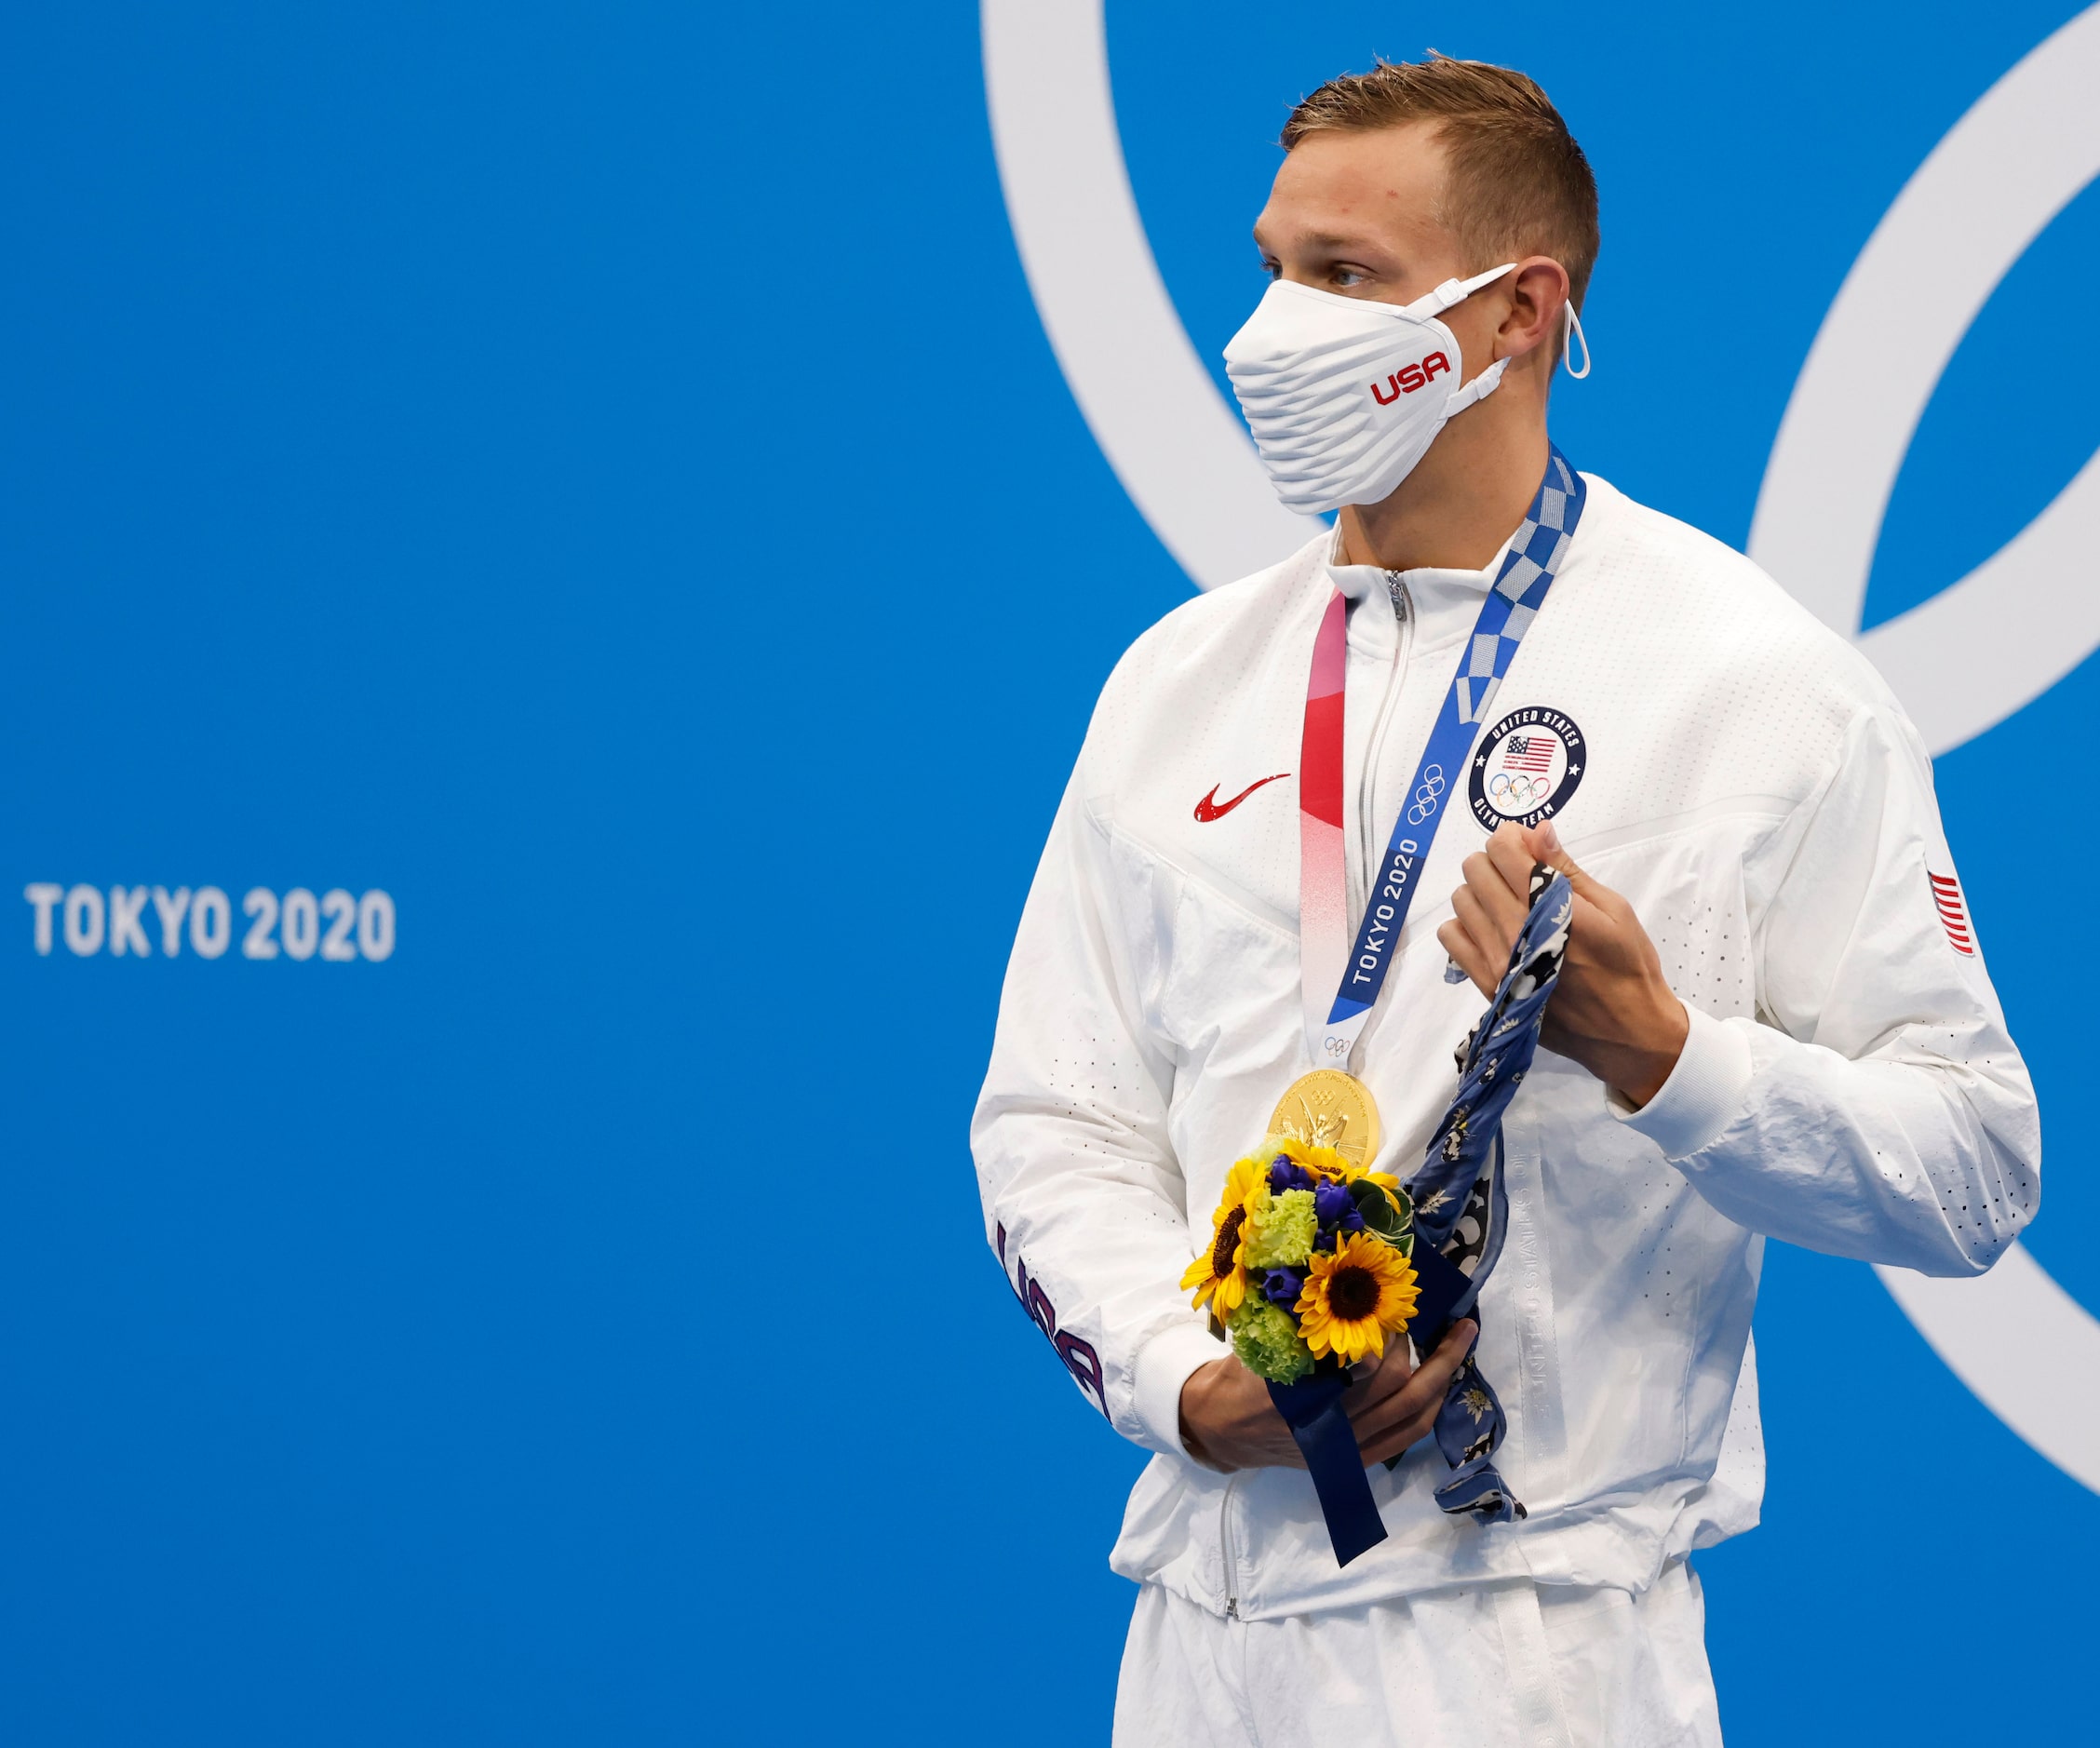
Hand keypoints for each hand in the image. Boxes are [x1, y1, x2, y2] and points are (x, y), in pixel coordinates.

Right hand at [1177, 1319, 1477, 1471]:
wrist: (1223, 1429)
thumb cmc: (1240, 1377)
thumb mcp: (1260, 1343)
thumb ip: (1296, 1325)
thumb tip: (1335, 1281)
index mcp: (1303, 1395)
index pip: (1361, 1367)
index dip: (1385, 1335)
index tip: (1391, 1301)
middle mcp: (1332, 1426)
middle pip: (1396, 1385)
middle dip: (1422, 1347)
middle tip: (1428, 1312)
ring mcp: (1349, 1447)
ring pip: (1412, 1412)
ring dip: (1442, 1373)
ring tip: (1461, 1338)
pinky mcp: (1357, 1459)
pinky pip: (1407, 1435)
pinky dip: (1431, 1405)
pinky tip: (1444, 1379)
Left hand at [1436, 819, 1688, 1106]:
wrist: (1628, 1032)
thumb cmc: (1629, 966)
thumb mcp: (1613, 909)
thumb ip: (1566, 868)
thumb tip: (1537, 830)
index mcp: (1553, 906)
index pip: (1502, 850)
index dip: (1512, 839)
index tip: (1528, 849)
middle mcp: (1517, 929)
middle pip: (1475, 870)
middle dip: (1496, 862)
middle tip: (1521, 876)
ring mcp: (1498, 959)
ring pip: (1460, 901)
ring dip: (1480, 893)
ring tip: (1509, 906)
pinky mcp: (1488, 984)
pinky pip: (1452, 938)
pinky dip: (1466, 925)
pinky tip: (1492, 931)